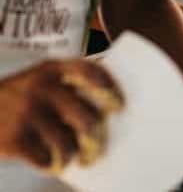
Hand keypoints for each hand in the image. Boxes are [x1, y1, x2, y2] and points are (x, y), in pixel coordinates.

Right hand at [0, 59, 123, 172]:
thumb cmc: (13, 99)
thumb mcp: (35, 80)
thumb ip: (65, 85)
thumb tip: (104, 112)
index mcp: (50, 69)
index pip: (89, 72)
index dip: (109, 89)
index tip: (119, 106)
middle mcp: (40, 88)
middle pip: (85, 118)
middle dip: (96, 138)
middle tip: (98, 148)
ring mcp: (26, 113)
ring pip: (67, 143)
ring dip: (73, 155)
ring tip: (72, 158)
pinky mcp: (14, 139)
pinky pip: (46, 158)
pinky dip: (50, 164)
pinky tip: (49, 162)